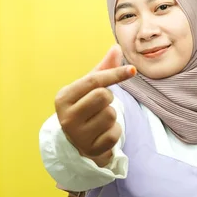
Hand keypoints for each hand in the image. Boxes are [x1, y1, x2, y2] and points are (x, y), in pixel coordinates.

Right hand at [54, 44, 135, 166]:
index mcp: (63, 97)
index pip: (93, 81)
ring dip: (112, 116)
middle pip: (103, 96)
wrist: (76, 143)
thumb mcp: (89, 88)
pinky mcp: (90, 149)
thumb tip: (117, 47)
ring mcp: (77, 135)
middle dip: (108, 98)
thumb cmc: (84, 108)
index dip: (115, 74)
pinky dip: (114, 132)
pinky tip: (103, 134)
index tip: (132, 70)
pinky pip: (114, 134)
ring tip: (99, 120)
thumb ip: (103, 69)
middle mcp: (66, 116)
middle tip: (101, 104)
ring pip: (110, 115)